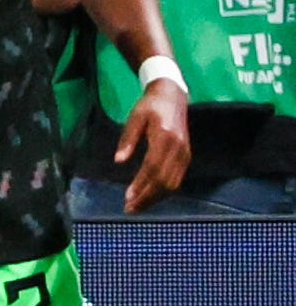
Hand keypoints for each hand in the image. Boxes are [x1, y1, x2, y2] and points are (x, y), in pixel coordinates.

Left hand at [115, 78, 190, 212]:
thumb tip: (118, 160)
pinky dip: (164, 192)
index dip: (141, 184)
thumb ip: (127, 139)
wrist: (173, 96)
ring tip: (137, 207)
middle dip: (147, 197)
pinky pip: (177, 179)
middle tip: (129, 209)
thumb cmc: (150, 106)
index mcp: (165, 138)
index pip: (153, 167)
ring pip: (173, 183)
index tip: (128, 197)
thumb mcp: (134, 118)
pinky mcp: (186, 156)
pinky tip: (151, 197)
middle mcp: (179, 148)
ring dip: (155, 198)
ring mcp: (185, 154)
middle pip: (164, 180)